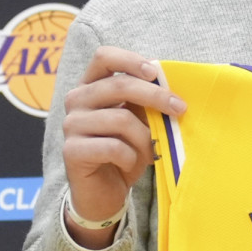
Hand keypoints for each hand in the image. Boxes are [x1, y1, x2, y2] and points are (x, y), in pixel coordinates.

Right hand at [62, 46, 184, 247]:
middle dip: (155, 96)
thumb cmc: (124, 152)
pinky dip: (131, 157)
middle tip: (180, 109)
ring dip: (146, 137)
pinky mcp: (71, 151)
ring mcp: (71, 125)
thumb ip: (145, 103)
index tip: (156, 72)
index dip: (131, 60)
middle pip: (118, 86)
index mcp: (91, 86)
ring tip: (152, 150)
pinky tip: (130, 164)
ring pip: (120, 120)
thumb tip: (172, 90)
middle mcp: (76, 101)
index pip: (104, 57)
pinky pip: (113, 147)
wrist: (103, 194)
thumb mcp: (138, 122)